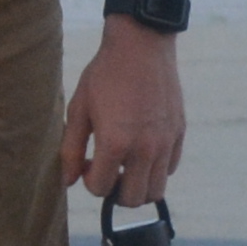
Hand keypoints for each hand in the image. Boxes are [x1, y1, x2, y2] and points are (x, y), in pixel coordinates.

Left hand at [60, 21, 183, 203]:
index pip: (101, 189)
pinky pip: (170, 169)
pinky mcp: (179, 134)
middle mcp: (145, 149)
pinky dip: (156, 170)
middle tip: (106, 169)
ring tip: (125, 164)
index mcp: (115, 143)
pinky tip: (141, 149)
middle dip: (114, 191)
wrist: (141, 46)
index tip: (87, 164)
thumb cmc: (105, 75)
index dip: (89, 181)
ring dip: (137, 185)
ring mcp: (166, 143)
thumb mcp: (79, 108)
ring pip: (156, 190)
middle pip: (132, 199)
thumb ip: (70, 149)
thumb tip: (68, 181)